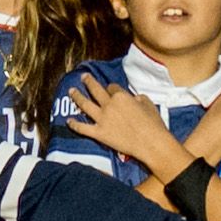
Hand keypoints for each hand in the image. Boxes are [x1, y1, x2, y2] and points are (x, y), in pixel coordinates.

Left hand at [59, 77, 181, 169]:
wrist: (150, 143)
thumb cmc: (153, 123)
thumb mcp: (148, 104)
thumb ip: (138, 98)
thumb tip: (133, 98)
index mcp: (121, 96)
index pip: (112, 87)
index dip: (111, 88)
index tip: (110, 89)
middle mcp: (108, 105)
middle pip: (95, 90)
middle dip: (88, 82)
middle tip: (83, 77)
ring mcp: (102, 119)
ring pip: (85, 105)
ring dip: (77, 96)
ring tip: (71, 91)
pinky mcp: (99, 133)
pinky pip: (83, 127)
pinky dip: (74, 124)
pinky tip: (68, 120)